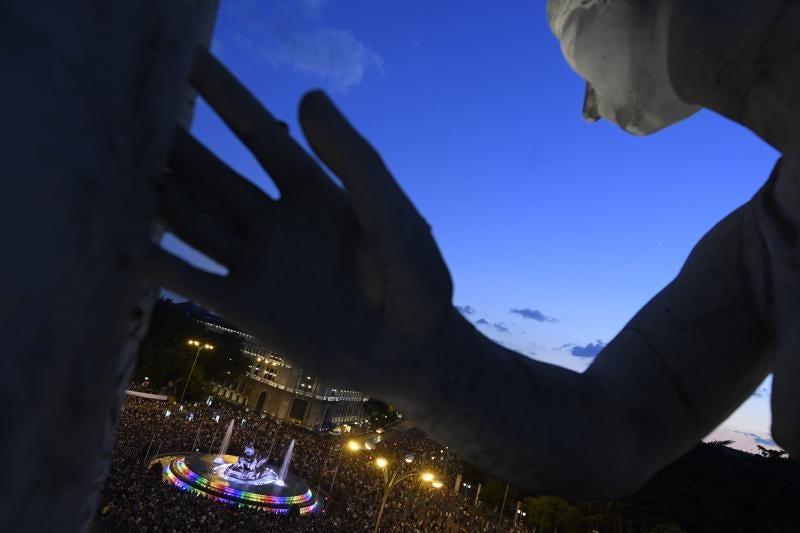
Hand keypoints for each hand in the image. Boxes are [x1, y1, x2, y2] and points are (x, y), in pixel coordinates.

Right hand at [146, 49, 456, 392]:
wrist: (410, 355)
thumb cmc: (415, 282)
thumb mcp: (393, 217)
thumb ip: (355, 163)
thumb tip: (308, 95)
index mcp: (314, 192)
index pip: (259, 134)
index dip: (224, 95)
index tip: (184, 58)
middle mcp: (277, 222)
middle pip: (212, 174)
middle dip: (172, 143)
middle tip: (125, 107)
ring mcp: (259, 264)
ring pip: (193, 220)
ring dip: (154, 194)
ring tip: (107, 165)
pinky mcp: (247, 308)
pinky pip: (191, 280)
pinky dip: (155, 263)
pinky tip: (117, 243)